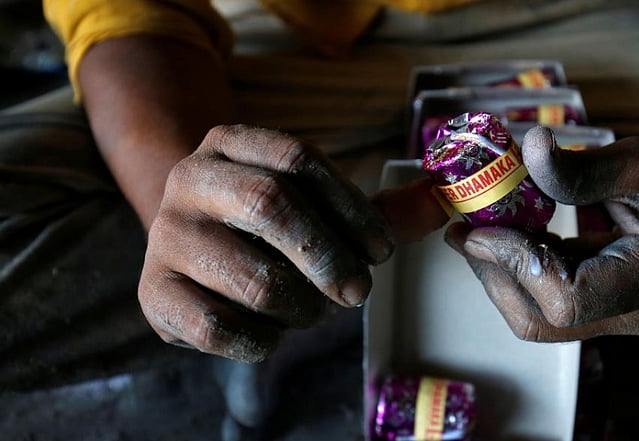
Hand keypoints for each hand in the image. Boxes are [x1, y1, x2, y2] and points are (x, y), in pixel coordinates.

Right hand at [139, 125, 444, 360]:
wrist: (193, 251)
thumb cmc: (271, 227)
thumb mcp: (320, 207)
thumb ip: (383, 209)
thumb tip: (446, 201)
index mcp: (231, 142)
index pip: (299, 159)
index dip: (352, 209)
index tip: (383, 253)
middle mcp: (188, 178)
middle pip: (271, 206)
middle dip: (330, 258)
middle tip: (358, 292)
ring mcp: (165, 236)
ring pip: (254, 280)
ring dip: (302, 307)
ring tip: (312, 310)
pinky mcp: (152, 293)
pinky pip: (219, 329)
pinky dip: (262, 341)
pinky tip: (273, 332)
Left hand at [445, 127, 638, 341]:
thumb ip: (586, 166)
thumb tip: (527, 148)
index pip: (568, 300)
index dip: (518, 266)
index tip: (485, 227)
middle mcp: (633, 314)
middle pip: (542, 321)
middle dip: (494, 276)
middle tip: (464, 229)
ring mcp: (617, 319)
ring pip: (539, 320)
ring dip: (500, 277)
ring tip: (479, 229)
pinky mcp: (602, 312)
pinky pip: (549, 307)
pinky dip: (519, 275)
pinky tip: (508, 237)